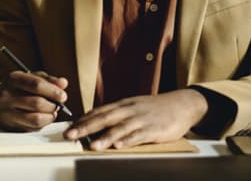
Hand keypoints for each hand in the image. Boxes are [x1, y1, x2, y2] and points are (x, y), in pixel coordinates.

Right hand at [0, 70, 68, 130]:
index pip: (36, 85)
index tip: (63, 96)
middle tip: (59, 104)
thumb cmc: (17, 87)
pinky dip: (43, 124)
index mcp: (13, 79)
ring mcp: (6, 113)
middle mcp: (7, 96)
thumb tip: (63, 83)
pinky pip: (32, 128)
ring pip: (35, 119)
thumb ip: (47, 79)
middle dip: (53, 105)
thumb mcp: (30, 77)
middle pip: (37, 103)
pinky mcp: (9, 127)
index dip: (53, 91)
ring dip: (49, 116)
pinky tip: (44, 117)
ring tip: (53, 111)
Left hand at [64, 89, 207, 149]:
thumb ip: (118, 114)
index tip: (68, 126)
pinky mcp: (154, 129)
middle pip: (105, 117)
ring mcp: (142, 118)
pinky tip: (119, 146)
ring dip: (105, 136)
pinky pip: (139, 135)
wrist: (182, 104)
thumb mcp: (135, 107)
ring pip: (120, 127)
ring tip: (92, 145)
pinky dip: (128, 140)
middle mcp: (130, 109)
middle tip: (70, 135)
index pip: (100, 111)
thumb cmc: (156, 109)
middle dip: (86, 127)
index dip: (83, 119)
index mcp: (124, 104)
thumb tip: (96, 122)